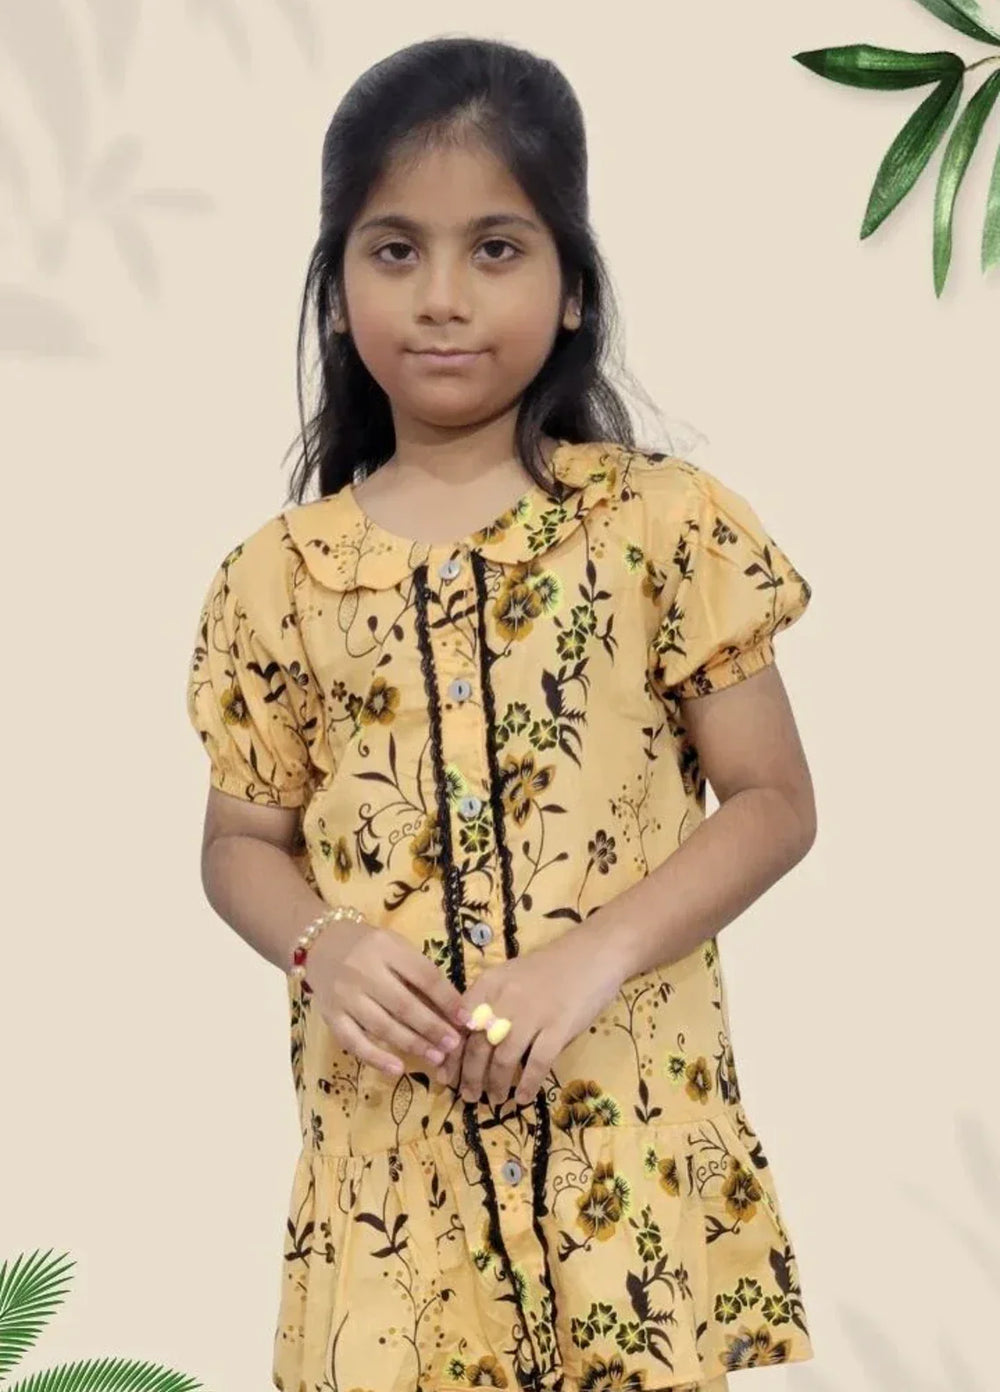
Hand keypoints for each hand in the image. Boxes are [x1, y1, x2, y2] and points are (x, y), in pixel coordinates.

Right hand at [306, 916, 471, 1077]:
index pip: (424, 976)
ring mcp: (345, 995)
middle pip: (404, 1005)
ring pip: (382, 1026)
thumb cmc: (367, 946)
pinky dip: (375, 1058)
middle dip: (432, 1027)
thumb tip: (452, 1007)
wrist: (319, 943)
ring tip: (436, 1057)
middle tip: (454, 1045)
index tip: (466, 1019)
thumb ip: (418, 971)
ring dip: (412, 1044)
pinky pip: (353, 1041)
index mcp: (386, 948)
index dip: (447, 999)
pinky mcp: (330, 1015)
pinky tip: (397, 1069)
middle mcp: (363, 971)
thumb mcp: (394, 946)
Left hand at [434, 923, 627, 1106]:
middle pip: (478, 1045)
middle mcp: (506, 997)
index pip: (460, 1025)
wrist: (593, 954)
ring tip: (494, 1100)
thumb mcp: (510, 977)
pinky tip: (523, 1098)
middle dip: (470, 1077)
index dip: (451, 1055)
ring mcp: (534, 1013)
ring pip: (504, 1059)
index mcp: (490, 983)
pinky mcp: (559, 1026)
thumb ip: (489, 1002)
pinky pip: (538, 1063)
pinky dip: (527, 1084)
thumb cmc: (549, 968)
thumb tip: (466, 1041)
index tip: (446, 1077)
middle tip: (468, 1096)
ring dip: (495, 1085)